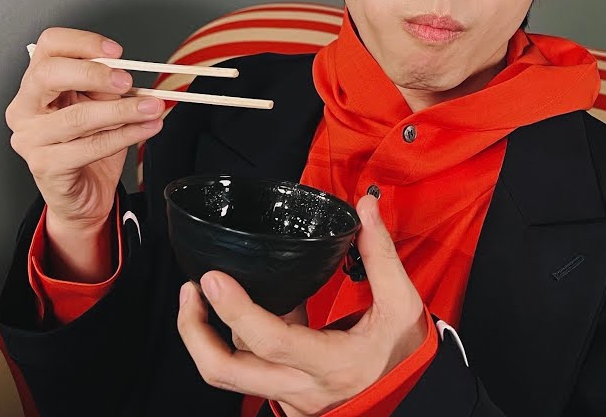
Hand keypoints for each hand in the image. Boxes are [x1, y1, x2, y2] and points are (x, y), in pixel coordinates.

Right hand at [4, 27, 164, 236]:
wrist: (82, 195)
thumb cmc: (87, 147)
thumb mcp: (99, 106)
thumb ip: (106, 86)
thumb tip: (130, 72)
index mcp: (35, 85)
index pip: (48, 46)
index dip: (82, 42)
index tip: (116, 51)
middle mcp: (24, 109)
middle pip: (48, 74)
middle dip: (93, 73)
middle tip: (127, 81)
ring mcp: (30, 139)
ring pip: (76, 117)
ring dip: (121, 110)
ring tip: (151, 108)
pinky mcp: (45, 166)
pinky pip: (89, 147)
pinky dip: (124, 136)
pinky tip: (145, 129)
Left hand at [177, 195, 426, 415]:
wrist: (414, 396)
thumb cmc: (404, 353)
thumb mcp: (401, 304)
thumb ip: (379, 254)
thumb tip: (365, 208)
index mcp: (332, 363)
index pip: (271, 339)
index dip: (236, 309)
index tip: (214, 278)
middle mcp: (302, 387)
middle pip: (226, 371)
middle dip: (195, 331)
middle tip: (192, 290)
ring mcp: (289, 399)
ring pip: (230, 375)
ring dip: (206, 337)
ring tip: (201, 297)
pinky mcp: (284, 399)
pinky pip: (247, 373)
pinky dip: (236, 344)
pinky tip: (239, 315)